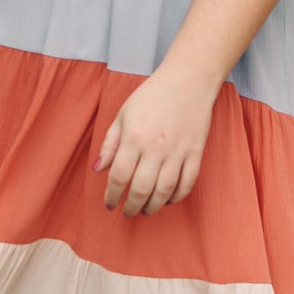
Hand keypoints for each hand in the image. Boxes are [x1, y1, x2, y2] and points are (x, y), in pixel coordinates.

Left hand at [91, 62, 218, 216]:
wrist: (188, 81)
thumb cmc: (152, 96)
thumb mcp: (123, 115)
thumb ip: (110, 144)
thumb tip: (98, 169)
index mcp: (134, 137)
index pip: (119, 176)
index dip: (112, 195)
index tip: (109, 204)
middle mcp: (155, 147)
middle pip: (141, 189)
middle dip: (131, 206)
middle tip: (127, 212)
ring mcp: (178, 151)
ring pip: (164, 190)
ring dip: (153, 206)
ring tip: (145, 210)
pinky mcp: (195, 152)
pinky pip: (187, 183)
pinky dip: (177, 196)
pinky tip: (168, 200)